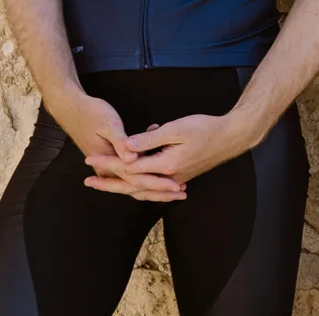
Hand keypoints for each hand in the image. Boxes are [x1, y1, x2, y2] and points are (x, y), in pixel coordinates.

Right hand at [49, 93, 186, 202]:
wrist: (71, 108)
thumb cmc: (91, 113)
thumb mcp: (108, 123)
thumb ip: (121, 142)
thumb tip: (133, 158)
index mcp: (106, 161)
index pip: (136, 178)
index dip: (158, 183)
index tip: (176, 186)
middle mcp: (107, 169)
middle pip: (137, 185)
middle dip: (161, 190)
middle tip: (183, 192)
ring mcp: (109, 166)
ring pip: (136, 181)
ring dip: (156, 184)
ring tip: (176, 188)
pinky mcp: (112, 159)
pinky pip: (132, 172)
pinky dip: (147, 172)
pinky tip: (161, 166)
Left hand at [90, 113, 256, 186]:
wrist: (230, 137)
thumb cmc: (205, 128)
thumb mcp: (176, 128)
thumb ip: (149, 139)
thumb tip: (126, 145)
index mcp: (166, 165)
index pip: (129, 167)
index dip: (108, 163)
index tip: (89, 160)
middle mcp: (168, 178)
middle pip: (131, 185)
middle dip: (108, 182)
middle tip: (87, 180)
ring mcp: (175, 180)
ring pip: (142, 190)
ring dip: (121, 187)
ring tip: (103, 184)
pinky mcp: (179, 178)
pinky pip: (152, 188)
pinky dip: (138, 186)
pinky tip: (130, 183)